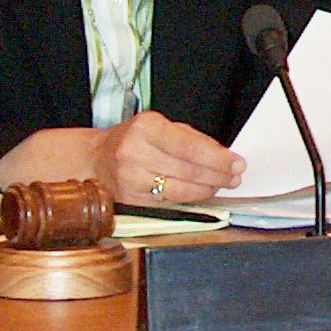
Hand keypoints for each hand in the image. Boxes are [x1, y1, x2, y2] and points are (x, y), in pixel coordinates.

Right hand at [0, 113, 244, 204]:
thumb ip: (189, 139)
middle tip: (236, 177)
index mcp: (146, 128)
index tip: (238, 163)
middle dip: (218, 175)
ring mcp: (130, 180)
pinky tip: (201, 195)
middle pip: (188, 170)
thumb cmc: (134, 140)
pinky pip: (168, 203)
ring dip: (207, 190)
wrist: (92, 160)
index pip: (190, 146)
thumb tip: (224, 156)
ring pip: (180, 191)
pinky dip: (189, 200)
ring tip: (222, 186)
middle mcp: (135, 154)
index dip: (218, 158)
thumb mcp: (159, 127)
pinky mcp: (130, 201)